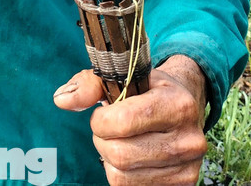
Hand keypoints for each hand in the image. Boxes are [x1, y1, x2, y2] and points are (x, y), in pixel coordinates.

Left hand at [54, 55, 208, 185]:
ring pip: (122, 176)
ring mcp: (188, 167)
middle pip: (120, 155)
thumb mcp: (122, 75)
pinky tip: (131, 156)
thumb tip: (61, 100)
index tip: (101, 114)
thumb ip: (89, 84)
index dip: (100, 120)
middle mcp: (189, 139)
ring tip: (119, 141)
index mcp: (178, 105)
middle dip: (102, 141)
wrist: (184, 105)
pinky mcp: (183, 185)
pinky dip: (121, 174)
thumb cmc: (148, 89)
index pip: (123, 122)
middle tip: (106, 129)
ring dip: (109, 159)